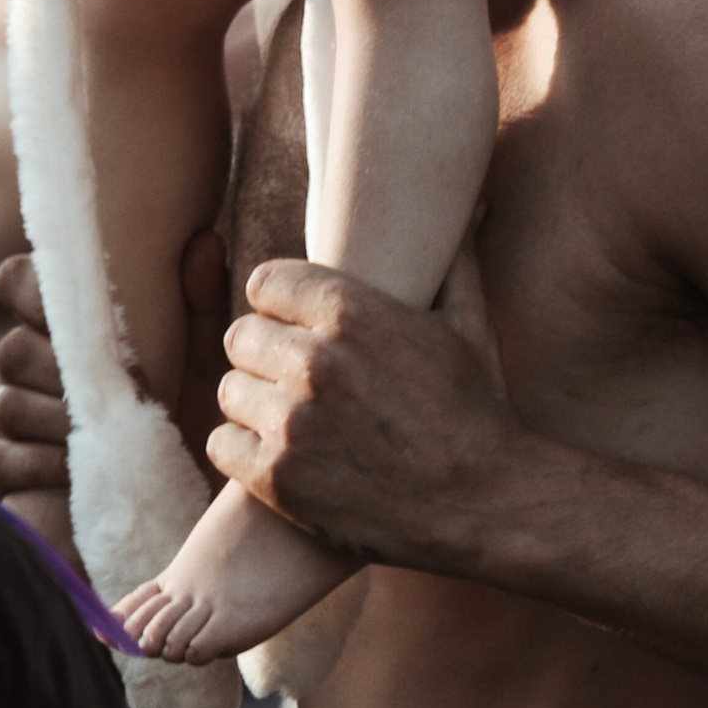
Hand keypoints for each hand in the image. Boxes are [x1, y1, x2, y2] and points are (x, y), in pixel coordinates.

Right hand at [0, 232, 229, 503]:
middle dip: (62, 372)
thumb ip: (202, 302)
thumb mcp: (209, 361)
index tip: (68, 305)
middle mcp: (34, 366)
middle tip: (119, 388)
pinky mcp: (11, 474)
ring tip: (108, 435)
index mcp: (73, 326)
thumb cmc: (200, 422)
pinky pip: (0, 459)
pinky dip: (39, 465)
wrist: (192, 506)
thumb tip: (202, 240)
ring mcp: (18, 420)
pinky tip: (77, 472)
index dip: (32, 288)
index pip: (20, 282)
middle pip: (11, 349)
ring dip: (58, 422)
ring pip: (5, 404)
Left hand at [208, 244, 514, 568]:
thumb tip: (476, 204)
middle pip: (240, 336)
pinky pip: (221, 444)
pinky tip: (280, 456)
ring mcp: (292, 421)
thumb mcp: (471, 324)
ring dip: (254, 404)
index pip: (265, 282)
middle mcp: (315, 360)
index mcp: (353, 311)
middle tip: (295, 380)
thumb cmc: (479, 410)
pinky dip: (243, 451)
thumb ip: (454, 260)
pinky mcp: (277, 477)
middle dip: (265, 355)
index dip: (280, 305)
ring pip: (229, 390)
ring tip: (292, 420)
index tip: (297, 327)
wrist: (486, 504)